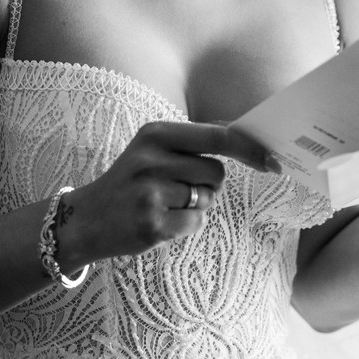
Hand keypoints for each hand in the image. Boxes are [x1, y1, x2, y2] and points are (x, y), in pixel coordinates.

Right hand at [53, 121, 276, 270]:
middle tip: (178, 188)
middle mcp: (152, 159)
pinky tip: (160, 220)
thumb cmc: (131, 181)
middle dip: (208, 184)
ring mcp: (151, 193)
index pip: (218, 136)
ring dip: (196, 204)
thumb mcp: (153, 150)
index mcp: (155, 133)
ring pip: (208, 198)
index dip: (249, 148)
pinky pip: (197, 223)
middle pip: (217, 172)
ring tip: (164, 203)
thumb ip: (194, 143)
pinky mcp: (153, 224)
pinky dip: (186, 225)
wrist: (86, 219)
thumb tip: (245, 137)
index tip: (272, 160)